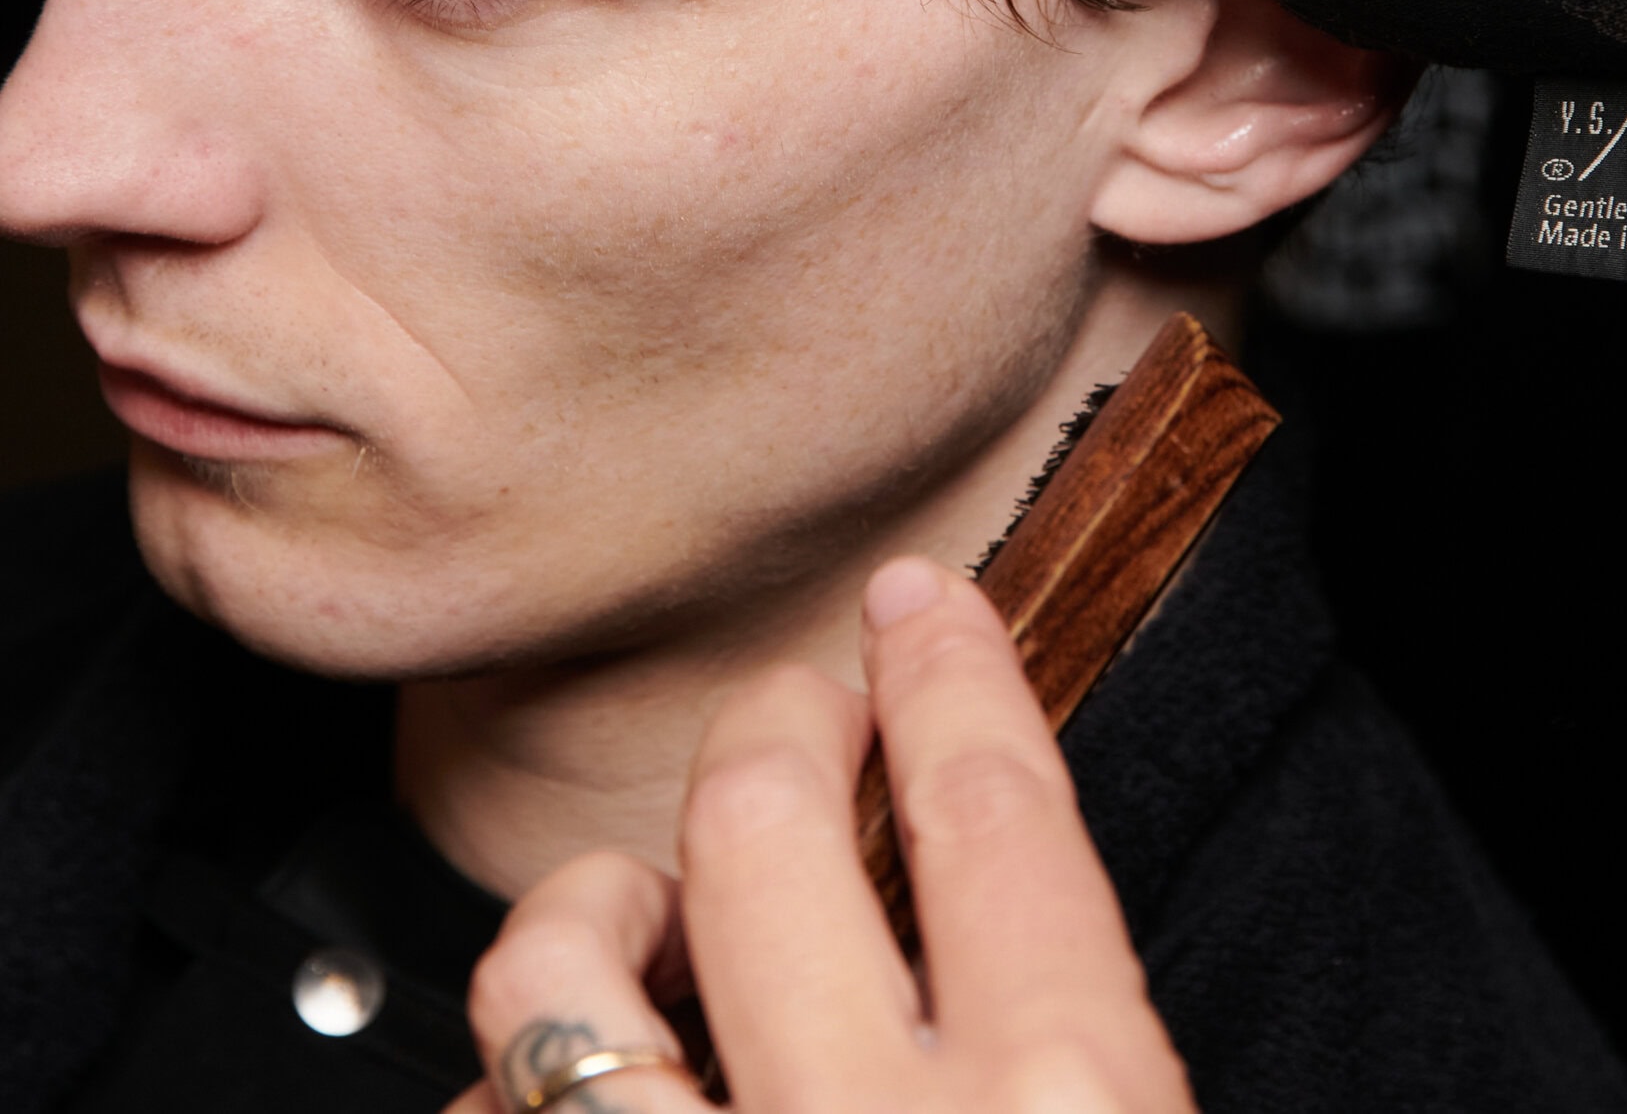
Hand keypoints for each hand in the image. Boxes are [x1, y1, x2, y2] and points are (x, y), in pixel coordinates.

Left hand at [448, 556, 1199, 1113]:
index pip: (998, 817)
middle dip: (771, 730)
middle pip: (763, 826)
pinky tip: (545, 1098)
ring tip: (623, 921)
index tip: (920, 607)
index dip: (952, 678)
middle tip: (790, 719)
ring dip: (584, 916)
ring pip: (561, 975)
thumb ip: (1078, 1065)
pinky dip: (504, 1091)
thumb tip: (1018, 964)